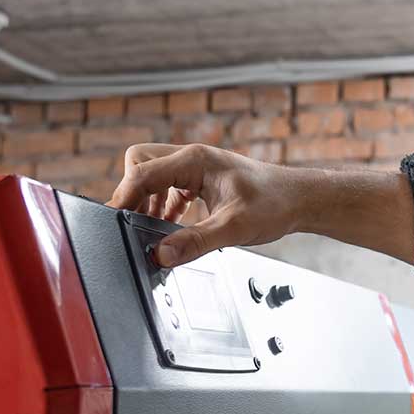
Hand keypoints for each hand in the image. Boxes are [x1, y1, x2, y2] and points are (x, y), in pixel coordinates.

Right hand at [107, 143, 305, 267]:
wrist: (299, 200)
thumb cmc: (275, 203)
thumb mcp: (233, 228)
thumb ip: (195, 241)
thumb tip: (161, 255)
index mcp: (195, 160)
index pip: (142, 172)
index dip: (123, 197)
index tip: (114, 221)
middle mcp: (192, 158)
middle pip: (140, 164)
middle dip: (132, 193)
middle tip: (135, 223)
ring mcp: (196, 168)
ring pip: (152, 174)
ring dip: (147, 200)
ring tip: (153, 228)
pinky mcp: (201, 180)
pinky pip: (168, 186)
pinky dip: (162, 205)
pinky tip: (169, 226)